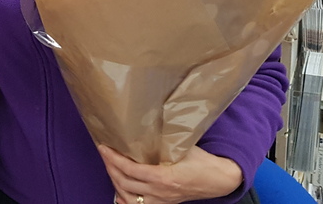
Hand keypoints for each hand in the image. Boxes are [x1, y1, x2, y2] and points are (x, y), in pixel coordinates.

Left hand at [97, 145, 242, 203]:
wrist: (219, 180)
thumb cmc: (202, 161)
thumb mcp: (182, 147)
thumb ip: (162, 141)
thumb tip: (143, 127)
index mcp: (163, 177)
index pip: (130, 170)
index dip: (113, 159)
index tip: (104, 147)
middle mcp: (160, 192)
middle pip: (125, 183)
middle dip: (110, 168)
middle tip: (104, 154)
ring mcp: (162, 200)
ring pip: (129, 197)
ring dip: (116, 182)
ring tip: (110, 168)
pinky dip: (126, 199)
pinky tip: (120, 192)